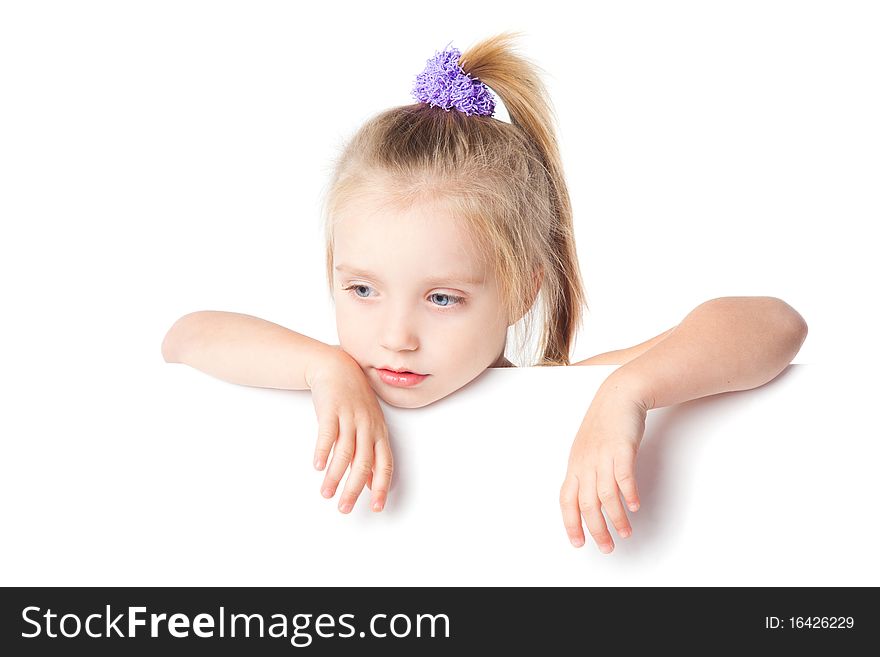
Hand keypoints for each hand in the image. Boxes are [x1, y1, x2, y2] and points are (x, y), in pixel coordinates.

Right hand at [307, 347, 392, 513]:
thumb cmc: (354, 401)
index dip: (382, 487)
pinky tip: (317, 466)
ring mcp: (350, 417)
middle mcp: (367, 426)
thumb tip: (373, 484)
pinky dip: (323, 451)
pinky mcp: (331, 409)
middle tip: (344, 508)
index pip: (385, 464)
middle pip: (364, 463)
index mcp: (379, 433)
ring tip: (326, 494)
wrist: (337, 367)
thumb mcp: (369, 426)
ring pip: (344, 452)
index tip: (377, 508)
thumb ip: (371, 454)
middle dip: (354, 489)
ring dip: (335, 476)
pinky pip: (328, 433)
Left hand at [560, 374, 647, 552]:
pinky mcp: (621, 448)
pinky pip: (623, 476)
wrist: (618, 397)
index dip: (571, 523)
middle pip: (586, 504)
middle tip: (607, 547)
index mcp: (575, 466)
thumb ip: (586, 473)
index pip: (567, 500)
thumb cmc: (604, 424)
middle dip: (596, 530)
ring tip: (624, 533)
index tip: (578, 543)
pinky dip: (628, 494)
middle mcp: (586, 463)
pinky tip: (634, 507)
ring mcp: (603, 456)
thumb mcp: (587, 450)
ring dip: (615, 518)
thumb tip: (587, 498)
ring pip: (605, 495)